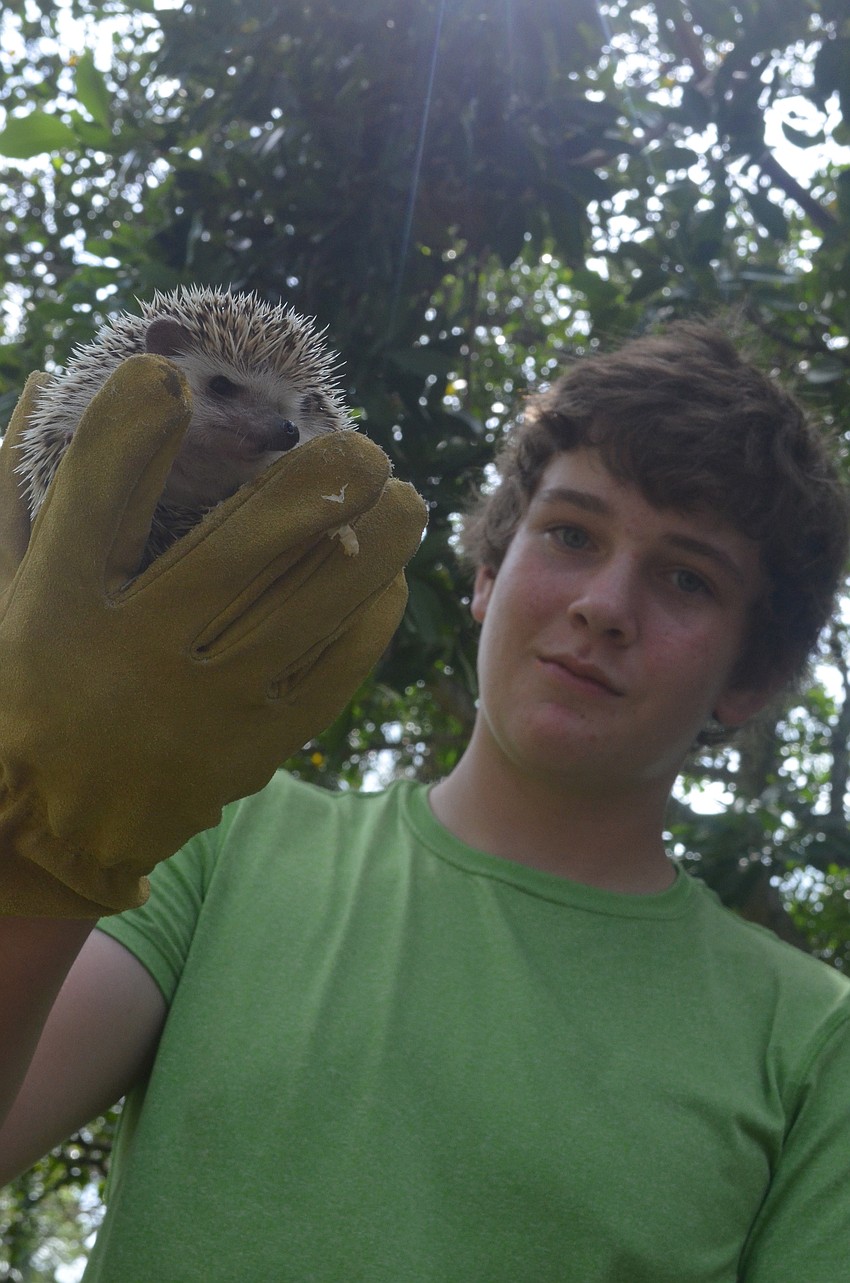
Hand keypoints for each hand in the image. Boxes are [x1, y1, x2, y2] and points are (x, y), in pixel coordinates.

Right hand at [0, 355, 425, 915]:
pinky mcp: (254, 747)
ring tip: (403, 496)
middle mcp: (137, 650)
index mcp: (60, 605)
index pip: (97, 493)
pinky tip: (387, 580)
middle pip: (250, 541)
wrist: (50, 824)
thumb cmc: (30, 686)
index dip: (131, 422)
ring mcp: (205, 705)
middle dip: (322, 477)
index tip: (168, 376)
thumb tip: (46, 381)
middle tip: (363, 442)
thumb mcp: (7, 590)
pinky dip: (371, 616)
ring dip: (377, 539)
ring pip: (316, 602)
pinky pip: (335, 670)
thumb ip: (20, 491)